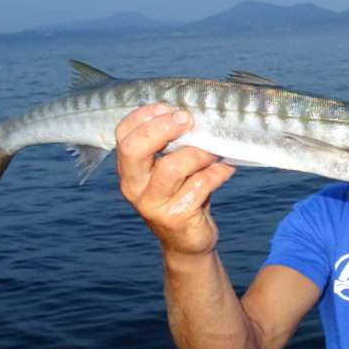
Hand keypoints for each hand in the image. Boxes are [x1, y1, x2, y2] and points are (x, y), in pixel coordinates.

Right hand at [115, 104, 234, 256]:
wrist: (187, 241)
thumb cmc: (182, 194)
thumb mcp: (172, 168)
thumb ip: (176, 145)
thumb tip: (198, 113)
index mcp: (129, 169)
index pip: (123, 135)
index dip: (144, 116)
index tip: (170, 108)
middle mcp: (134, 186)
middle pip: (135, 149)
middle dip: (162, 128)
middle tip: (187, 120)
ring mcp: (152, 204)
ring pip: (173, 167)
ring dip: (199, 153)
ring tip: (215, 150)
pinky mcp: (176, 217)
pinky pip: (200, 184)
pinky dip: (217, 172)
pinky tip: (225, 169)